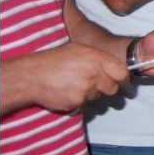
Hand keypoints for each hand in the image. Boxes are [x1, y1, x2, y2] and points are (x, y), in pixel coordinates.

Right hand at [2, 43, 128, 112]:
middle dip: (105, 87)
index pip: (122, 73)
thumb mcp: (79, 49)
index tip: (119, 79)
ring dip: (89, 93)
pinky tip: (66, 91)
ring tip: (73, 84)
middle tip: (92, 82)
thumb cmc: (54, 60)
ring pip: (97, 97)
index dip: (122, 77)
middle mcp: (94, 74)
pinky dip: (77, 100)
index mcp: (96, 58)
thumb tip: (118, 68)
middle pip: (113, 89)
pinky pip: (84, 104)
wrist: (31, 76)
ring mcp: (85, 90)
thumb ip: (100, 58)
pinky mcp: (76, 103)